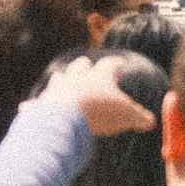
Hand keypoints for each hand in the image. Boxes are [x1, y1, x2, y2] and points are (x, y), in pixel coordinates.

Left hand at [44, 50, 161, 136]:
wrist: (65, 119)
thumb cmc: (100, 113)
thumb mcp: (127, 116)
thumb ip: (140, 117)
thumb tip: (151, 122)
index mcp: (100, 76)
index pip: (110, 65)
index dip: (116, 64)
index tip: (120, 63)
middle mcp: (78, 77)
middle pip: (81, 65)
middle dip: (86, 67)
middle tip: (89, 69)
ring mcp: (59, 88)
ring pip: (60, 77)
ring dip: (64, 80)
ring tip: (65, 83)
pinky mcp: (43, 104)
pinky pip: (40, 101)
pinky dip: (38, 104)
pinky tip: (33, 107)